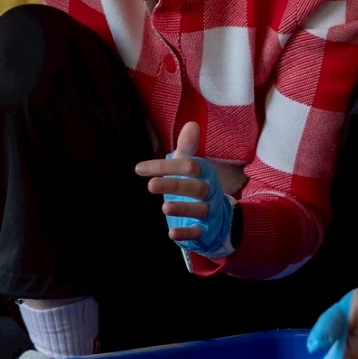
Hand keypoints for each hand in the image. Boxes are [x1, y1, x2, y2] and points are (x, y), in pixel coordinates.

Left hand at [139, 122, 233, 259]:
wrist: (217, 216)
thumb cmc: (196, 185)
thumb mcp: (191, 167)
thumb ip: (187, 148)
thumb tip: (191, 123)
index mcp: (204, 173)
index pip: (188, 166)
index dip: (165, 166)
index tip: (140, 169)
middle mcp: (210, 191)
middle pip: (196, 187)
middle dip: (174, 185)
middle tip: (151, 185)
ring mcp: (209, 211)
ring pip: (199, 209)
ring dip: (183, 208)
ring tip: (164, 208)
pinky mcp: (206, 230)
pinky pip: (198, 232)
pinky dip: (186, 233)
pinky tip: (172, 234)